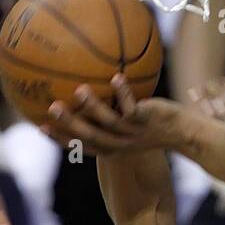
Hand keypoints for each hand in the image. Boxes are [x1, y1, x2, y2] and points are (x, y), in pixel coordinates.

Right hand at [42, 75, 182, 155]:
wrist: (183, 132)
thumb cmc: (153, 124)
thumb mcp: (129, 121)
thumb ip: (109, 110)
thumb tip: (89, 86)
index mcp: (112, 146)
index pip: (82, 145)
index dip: (61, 138)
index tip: (40, 126)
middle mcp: (120, 143)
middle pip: (90, 136)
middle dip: (70, 124)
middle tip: (50, 108)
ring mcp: (133, 132)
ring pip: (110, 123)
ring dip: (94, 107)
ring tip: (79, 90)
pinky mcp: (147, 120)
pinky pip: (133, 106)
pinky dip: (125, 93)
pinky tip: (116, 77)